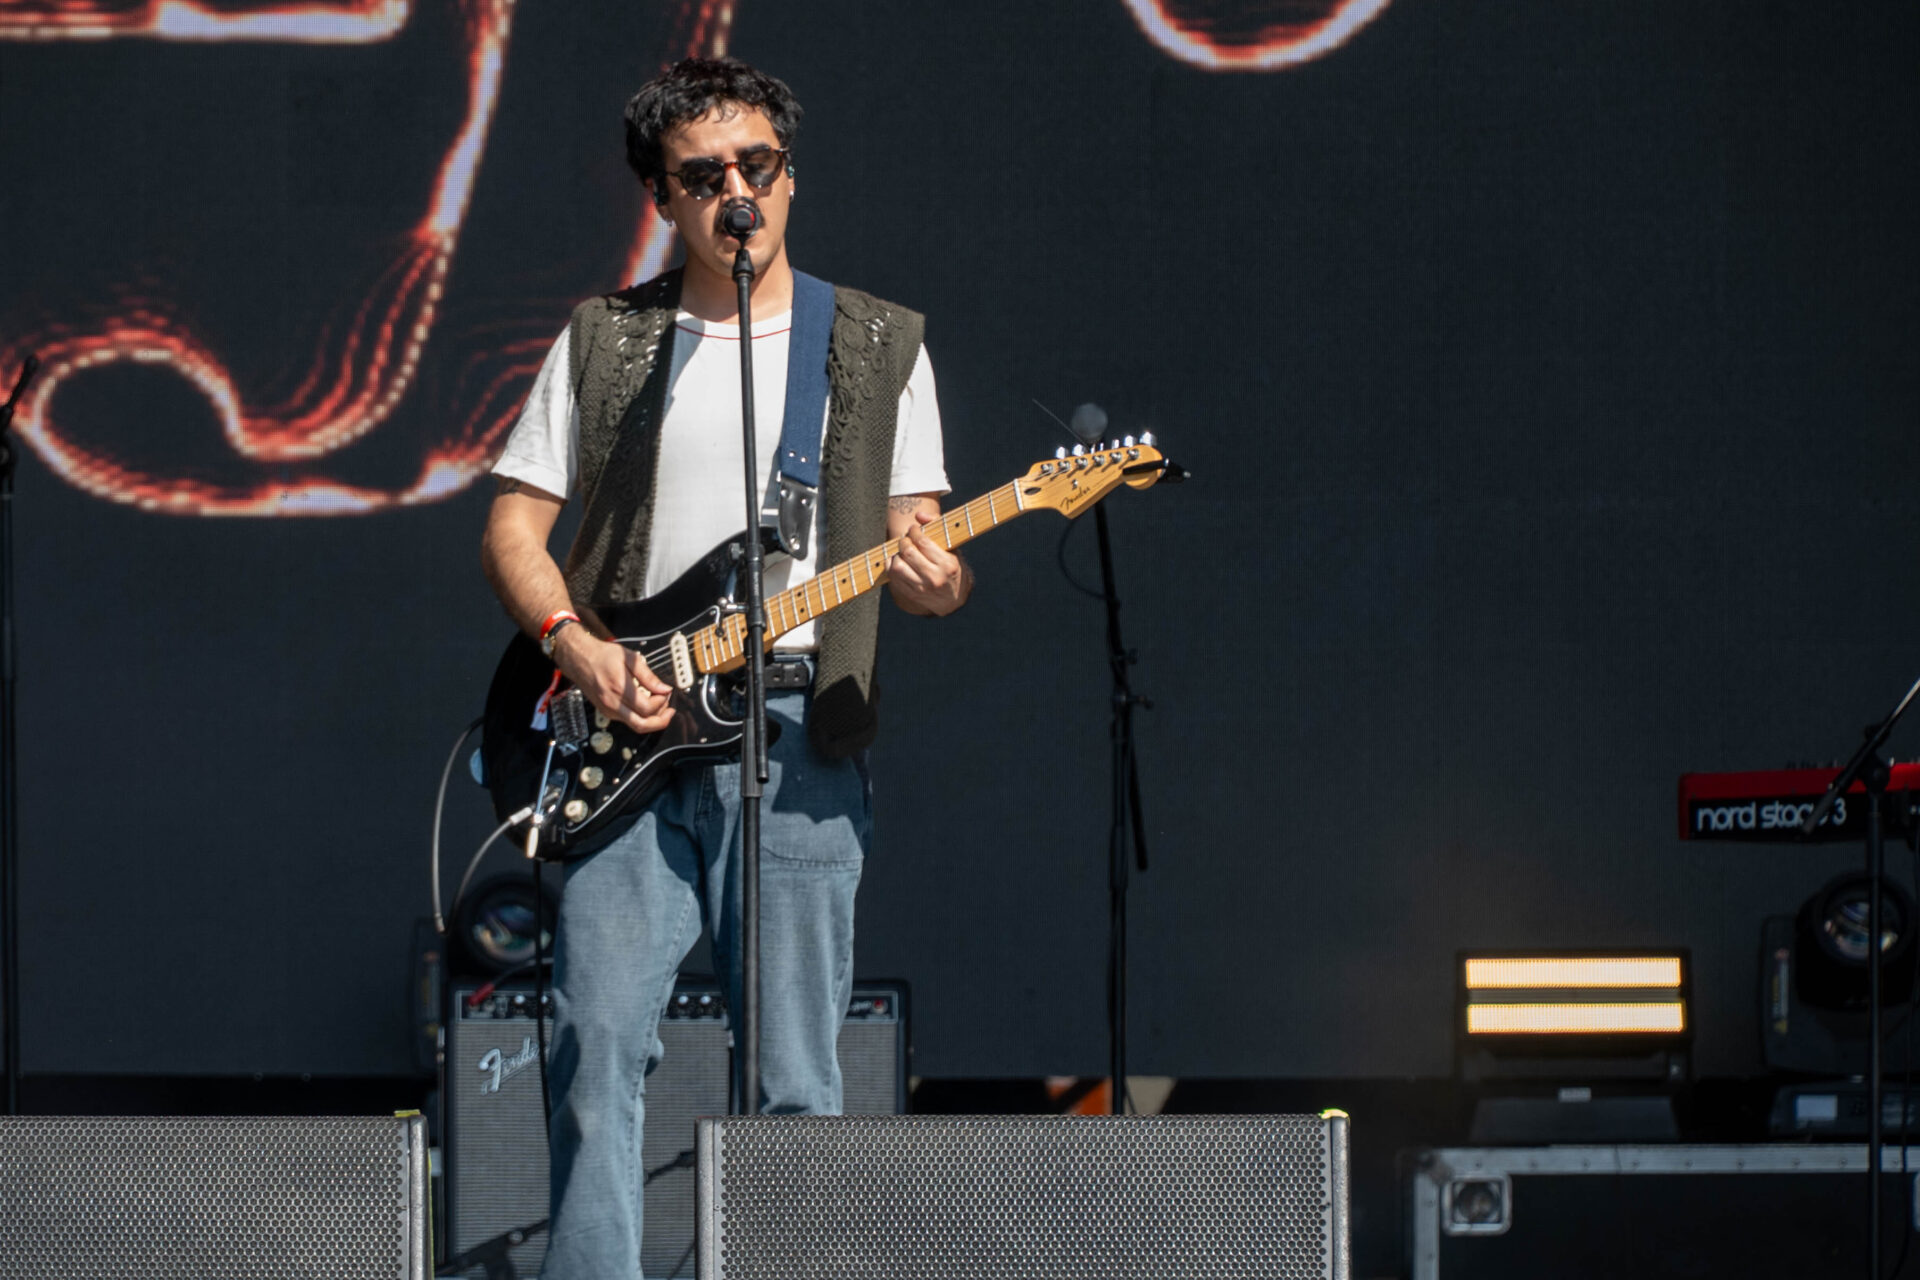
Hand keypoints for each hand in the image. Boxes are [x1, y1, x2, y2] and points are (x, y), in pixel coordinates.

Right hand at [552, 627, 674, 732]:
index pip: (647, 708)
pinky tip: (645, 705)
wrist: (579, 658)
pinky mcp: (606, 712)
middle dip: (661, 721)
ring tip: (659, 705)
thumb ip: (648, 676)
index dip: (662, 702)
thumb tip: (664, 689)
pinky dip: (640, 717)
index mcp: (619, 688)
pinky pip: (627, 721)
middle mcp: (612, 703)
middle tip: (670, 711)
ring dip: (651, 720)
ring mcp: (608, 709)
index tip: (666, 692)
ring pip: (635, 725)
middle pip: (642, 725)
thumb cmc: (602, 655)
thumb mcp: (630, 658)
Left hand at [888, 511, 969, 615]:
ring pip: (897, 566)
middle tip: (907, 539)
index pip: (923, 542)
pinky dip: (891, 566)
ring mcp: (922, 589)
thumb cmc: (952, 568)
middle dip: (904, 541)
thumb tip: (918, 514)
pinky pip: (893, 577)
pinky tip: (898, 561)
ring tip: (902, 551)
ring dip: (896, 554)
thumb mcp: (952, 548)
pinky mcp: (911, 595)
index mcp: (947, 565)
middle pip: (908, 553)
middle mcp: (934, 578)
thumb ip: (937, 525)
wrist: (954, 600)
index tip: (914, 529)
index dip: (914, 531)